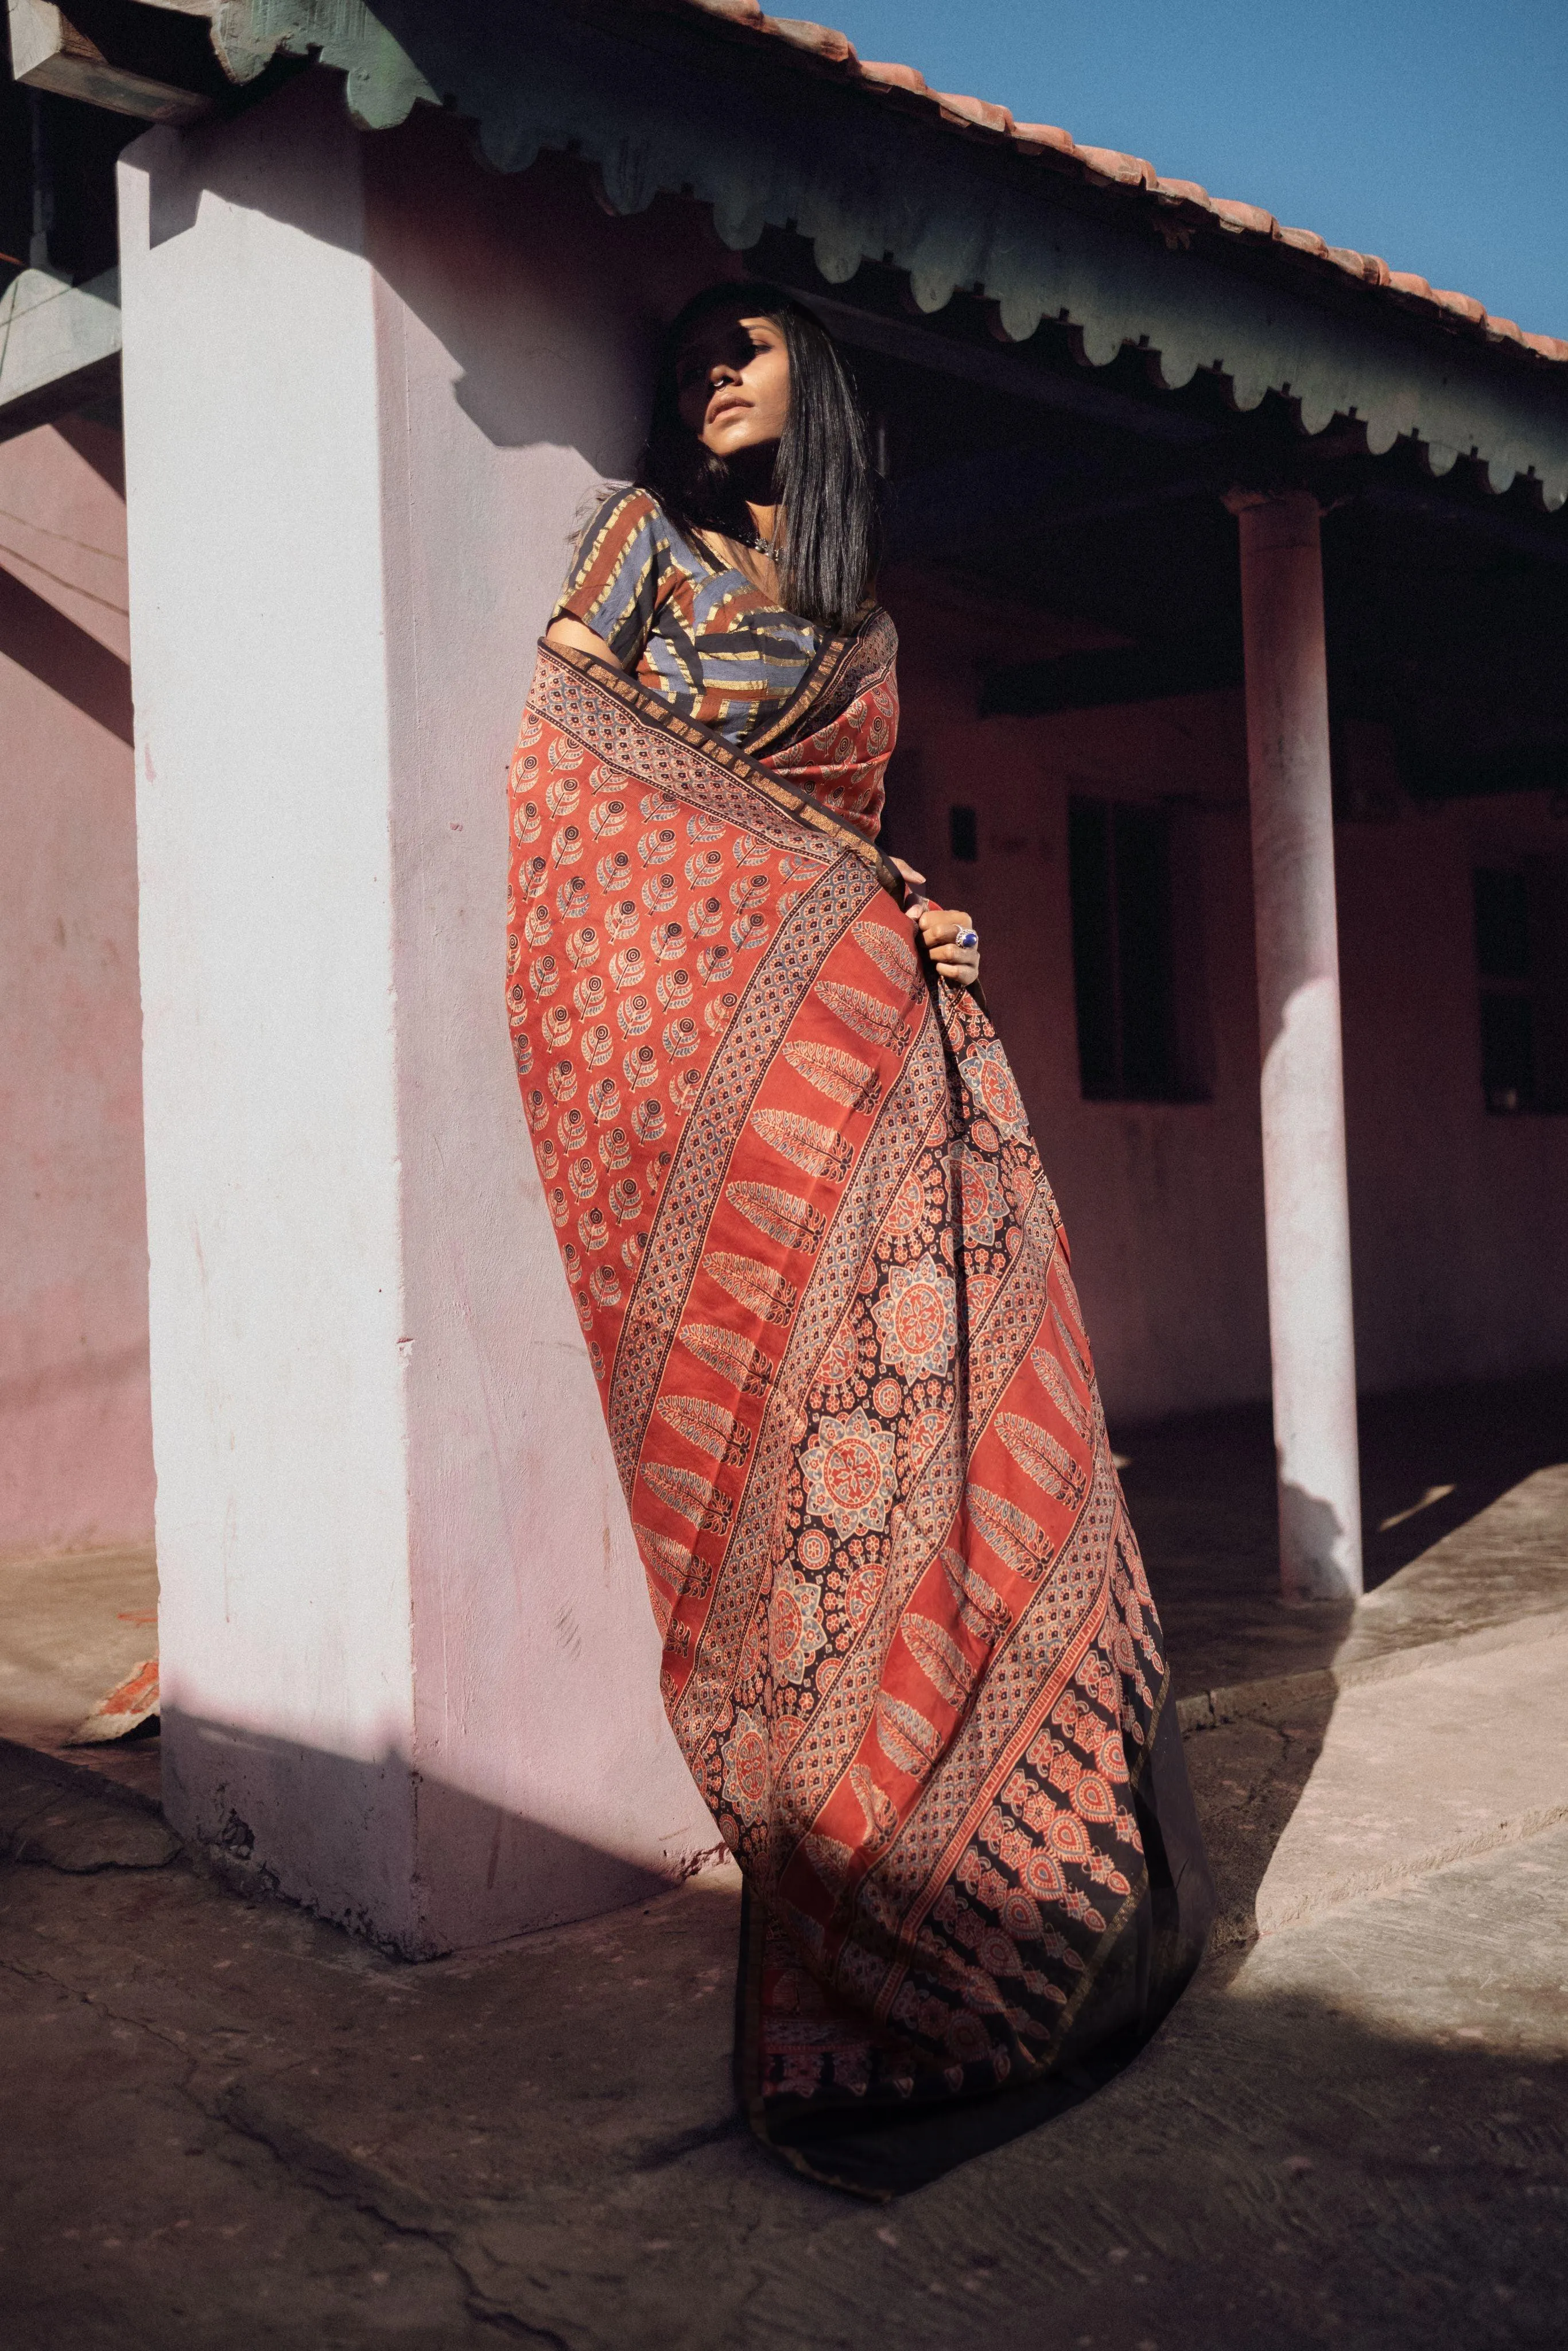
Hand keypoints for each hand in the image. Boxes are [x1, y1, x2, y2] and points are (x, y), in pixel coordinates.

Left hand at [890, 861, 979, 989]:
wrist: (945, 970)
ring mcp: (973, 955)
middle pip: (939, 932)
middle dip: (924, 941)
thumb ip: (915, 912)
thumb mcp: (924, 925)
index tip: (918, 933)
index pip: (928, 919)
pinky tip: (939, 968)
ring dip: (933, 956)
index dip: (917, 928)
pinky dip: (943, 970)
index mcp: (961, 918)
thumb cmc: (933, 943)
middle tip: (921, 946)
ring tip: (930, 958)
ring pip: (949, 952)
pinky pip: (957, 971)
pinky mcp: (972, 973)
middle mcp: (971, 935)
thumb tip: (915, 912)